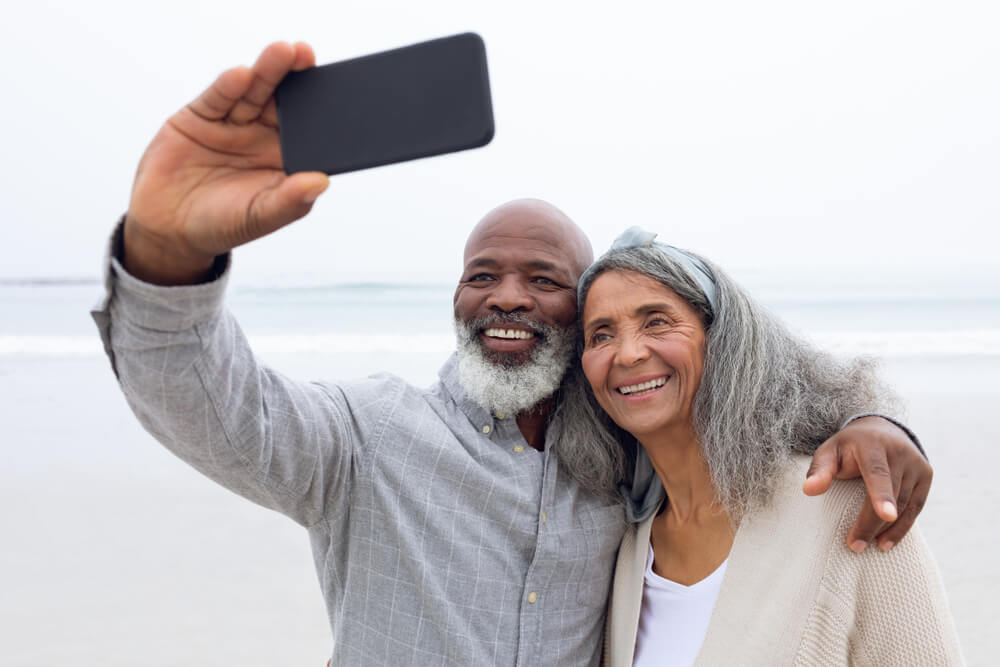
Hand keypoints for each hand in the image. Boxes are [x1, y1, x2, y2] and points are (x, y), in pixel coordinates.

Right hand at [123, 42, 329, 284]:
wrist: (168, 227)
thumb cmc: (222, 224)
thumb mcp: (259, 217)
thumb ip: (289, 201)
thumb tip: (321, 182)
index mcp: (286, 158)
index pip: (310, 129)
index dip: (323, 111)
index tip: (338, 93)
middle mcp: (263, 136)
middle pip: (284, 101)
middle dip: (297, 78)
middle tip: (307, 56)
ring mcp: (233, 124)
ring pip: (255, 92)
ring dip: (268, 71)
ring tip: (283, 52)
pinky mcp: (201, 116)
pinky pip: (219, 98)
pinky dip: (229, 86)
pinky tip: (242, 75)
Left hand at [802, 416, 931, 552]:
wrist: (881, 430)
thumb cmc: (848, 446)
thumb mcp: (829, 451)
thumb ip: (819, 470)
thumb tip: (808, 490)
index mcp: (873, 444)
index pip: (878, 472)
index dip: (882, 495)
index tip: (886, 515)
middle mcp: (900, 452)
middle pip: (891, 494)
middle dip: (872, 522)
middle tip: (854, 545)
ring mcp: (917, 464)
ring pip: (905, 504)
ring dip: (887, 529)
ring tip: (866, 546)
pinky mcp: (926, 476)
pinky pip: (916, 507)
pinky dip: (902, 527)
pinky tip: (886, 543)